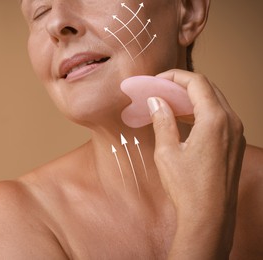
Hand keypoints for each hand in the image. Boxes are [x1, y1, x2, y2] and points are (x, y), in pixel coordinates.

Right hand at [147, 69, 245, 258]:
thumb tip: (156, 101)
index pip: (197, 83)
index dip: (175, 76)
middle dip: (183, 85)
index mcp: (215, 120)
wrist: (209, 216)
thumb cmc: (187, 187)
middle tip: (161, 89)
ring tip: (169, 103)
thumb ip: (163, 121)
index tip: (157, 80)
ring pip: (215, 102)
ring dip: (192, 98)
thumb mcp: (167, 152)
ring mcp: (236, 134)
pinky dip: (201, 112)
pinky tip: (184, 120)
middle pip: (208, 89)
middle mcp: (231, 122)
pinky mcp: (234, 144)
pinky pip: (219, 117)